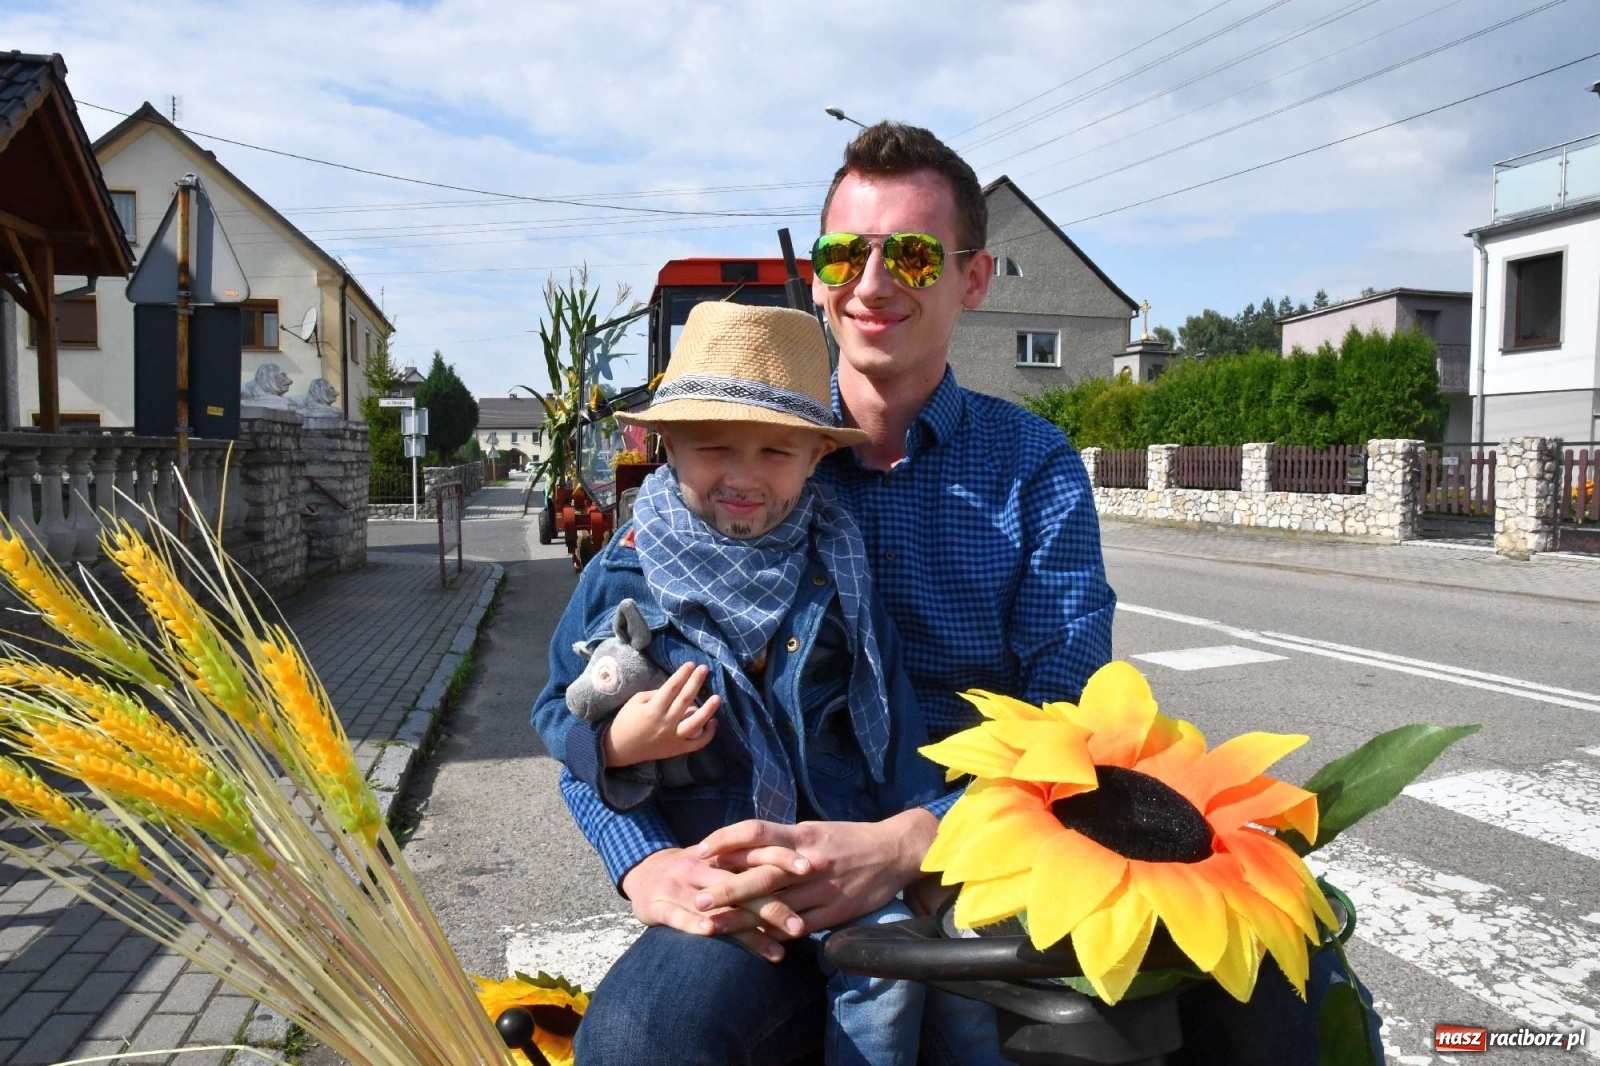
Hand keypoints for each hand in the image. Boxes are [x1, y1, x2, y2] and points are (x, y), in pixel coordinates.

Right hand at [604, 662, 721, 767]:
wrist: (620, 748)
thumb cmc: (626, 720)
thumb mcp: (636, 701)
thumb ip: (657, 693)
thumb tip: (678, 688)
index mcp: (653, 709)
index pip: (672, 687)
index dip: (682, 674)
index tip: (691, 664)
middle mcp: (665, 723)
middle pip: (685, 700)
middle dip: (695, 682)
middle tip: (704, 669)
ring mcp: (673, 737)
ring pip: (695, 723)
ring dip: (708, 710)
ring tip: (717, 697)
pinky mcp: (677, 749)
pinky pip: (697, 744)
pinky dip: (708, 734)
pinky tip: (714, 722)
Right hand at [620, 847, 809, 961]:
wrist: (644, 872)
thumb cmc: (696, 871)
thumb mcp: (722, 861)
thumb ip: (752, 865)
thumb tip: (801, 875)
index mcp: (720, 853)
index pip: (755, 850)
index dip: (781, 857)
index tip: (809, 869)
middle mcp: (701, 866)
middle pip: (741, 884)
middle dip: (772, 906)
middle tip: (801, 927)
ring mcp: (679, 884)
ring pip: (716, 906)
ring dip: (745, 929)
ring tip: (775, 950)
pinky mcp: (658, 904)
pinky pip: (678, 915)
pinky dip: (693, 923)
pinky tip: (711, 933)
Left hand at [694, 808, 937, 931]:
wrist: (894, 851)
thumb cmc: (848, 839)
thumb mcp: (814, 829)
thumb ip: (782, 839)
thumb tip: (742, 847)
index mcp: (802, 835)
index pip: (757, 832)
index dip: (727, 839)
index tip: (701, 850)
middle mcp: (809, 861)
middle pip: (762, 875)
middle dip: (728, 888)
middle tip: (698, 898)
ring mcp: (822, 889)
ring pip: (776, 906)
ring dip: (742, 918)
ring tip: (714, 927)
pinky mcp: (834, 913)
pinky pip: (798, 927)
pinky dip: (773, 934)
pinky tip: (751, 942)